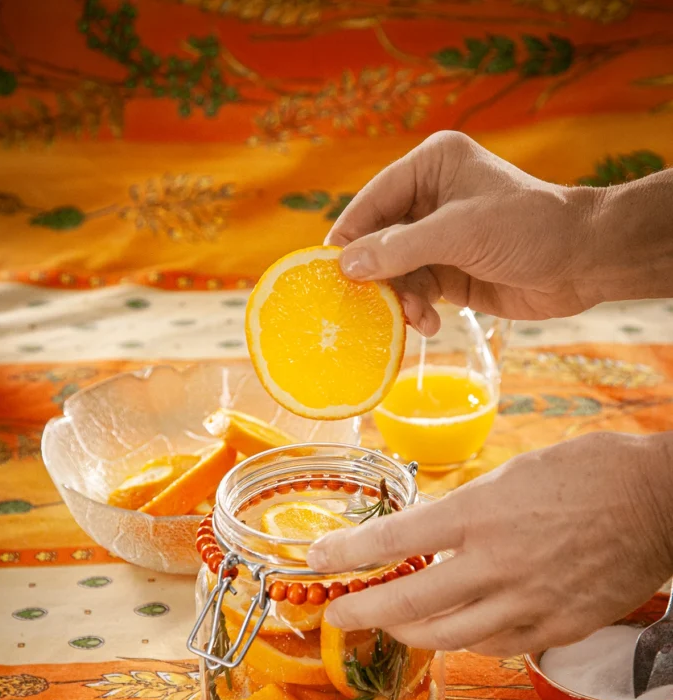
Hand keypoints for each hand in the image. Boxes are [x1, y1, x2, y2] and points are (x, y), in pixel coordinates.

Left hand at [307, 433, 672, 656]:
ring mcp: (528, 602)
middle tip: (336, 613)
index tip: (317, 557)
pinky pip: (495, 647)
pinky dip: (466, 641)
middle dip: (363, 610)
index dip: (346, 553)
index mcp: (482, 512)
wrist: (661, 501)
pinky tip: (456, 632)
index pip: (394, 540)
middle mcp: (497, 563)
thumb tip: (429, 537)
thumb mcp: (514, 474)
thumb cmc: (590, 471)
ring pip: (448, 637)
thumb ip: (467, 511)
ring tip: (390, 626)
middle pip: (410, 603)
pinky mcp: (557, 627)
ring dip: (408, 633)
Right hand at [327, 131, 600, 331]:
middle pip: (379, 240)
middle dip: (378, 276)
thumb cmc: (528, 228)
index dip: (349, 235)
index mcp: (431, 166)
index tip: (326, 270)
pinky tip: (429, 324)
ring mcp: (439, 237)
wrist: (582, 260)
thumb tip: (346, 264)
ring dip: (401, 299)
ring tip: (418, 318)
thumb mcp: (459, 233)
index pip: (373, 199)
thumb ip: (400, 248)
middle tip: (371, 306)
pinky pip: (416, 291)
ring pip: (396, 271)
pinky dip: (417, 310)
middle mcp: (429, 198)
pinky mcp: (450, 270)